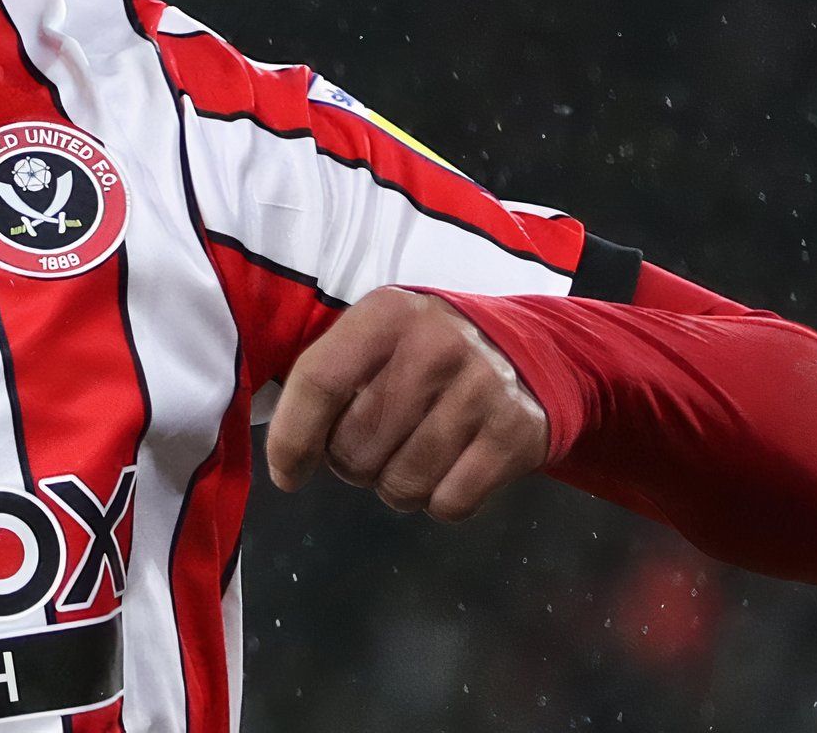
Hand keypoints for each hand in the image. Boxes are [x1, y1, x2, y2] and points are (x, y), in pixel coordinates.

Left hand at [264, 287, 550, 521]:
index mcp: (387, 314)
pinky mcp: (517, 433)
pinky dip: (440, 500)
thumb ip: (328, 380)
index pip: (320, 382)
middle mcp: (437, 345)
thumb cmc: (425, 350)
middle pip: (356, 446)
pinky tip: (450, 468)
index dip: (292, 439)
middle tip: (373, 446)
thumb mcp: (375, 338)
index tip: (287, 475)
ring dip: (395, 486)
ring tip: (412, 455)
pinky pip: (450, 503)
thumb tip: (287, 461)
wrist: (529, 348)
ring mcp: (483, 389)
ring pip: (402, 483)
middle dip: (351, 464)